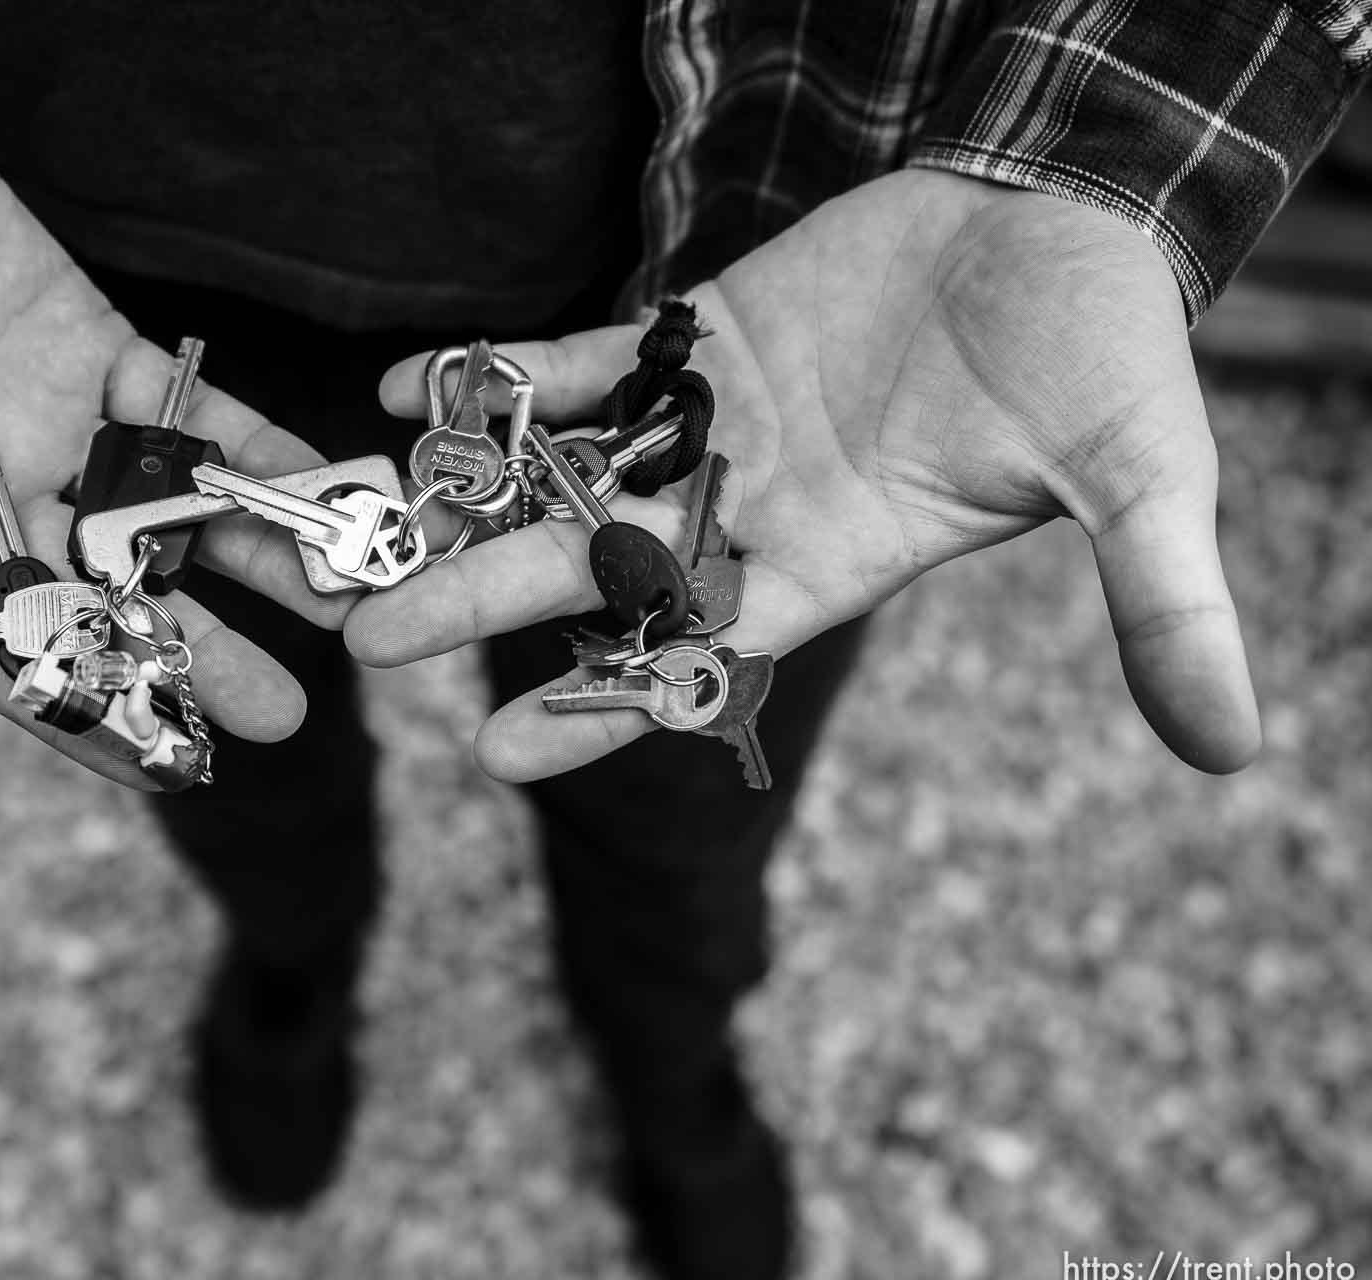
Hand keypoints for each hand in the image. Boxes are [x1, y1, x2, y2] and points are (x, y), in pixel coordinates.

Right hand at [0, 70, 340, 787]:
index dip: (71, 711)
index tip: (158, 770)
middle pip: (102, 601)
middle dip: (192, 661)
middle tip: (285, 721)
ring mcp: (38, 420)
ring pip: (162, 517)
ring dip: (250, 569)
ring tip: (347, 622)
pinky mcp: (87, 341)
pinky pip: (186, 411)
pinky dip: (254, 452)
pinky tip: (330, 491)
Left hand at [348, 170, 1259, 781]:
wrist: (1073, 219)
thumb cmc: (1106, 352)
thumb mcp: (1143, 480)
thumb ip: (1161, 606)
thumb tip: (1235, 749)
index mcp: (830, 561)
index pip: (693, 658)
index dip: (597, 708)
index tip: (493, 753)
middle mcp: (751, 506)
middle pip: (591, 570)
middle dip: (479, 600)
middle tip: (362, 642)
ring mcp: (714, 421)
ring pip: (566, 471)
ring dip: (464, 494)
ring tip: (353, 526)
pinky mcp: (696, 334)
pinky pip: (578, 362)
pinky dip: (501, 375)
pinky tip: (410, 388)